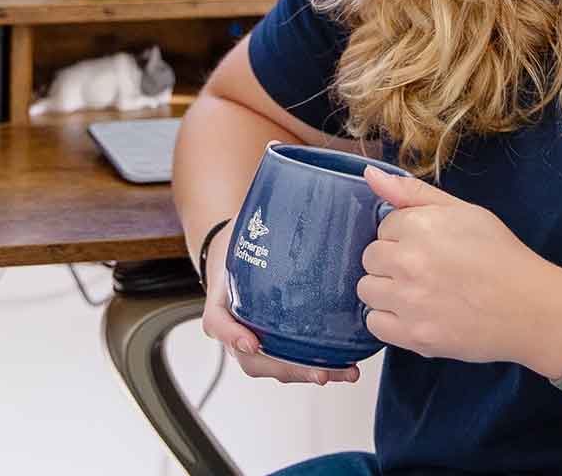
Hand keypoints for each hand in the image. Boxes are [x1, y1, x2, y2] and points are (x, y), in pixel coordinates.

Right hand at [198, 222, 361, 385]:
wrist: (231, 252)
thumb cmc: (235, 243)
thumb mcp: (238, 231)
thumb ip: (255, 221)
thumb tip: (289, 188)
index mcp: (220, 299)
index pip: (217, 322)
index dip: (231, 334)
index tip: (251, 340)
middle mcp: (234, 326)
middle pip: (252, 359)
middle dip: (287, 368)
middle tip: (318, 372)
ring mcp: (253, 338)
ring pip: (274, 367)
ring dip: (307, 373)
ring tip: (341, 372)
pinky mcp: (274, 341)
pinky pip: (290, 362)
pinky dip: (315, 367)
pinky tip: (344, 366)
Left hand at [358, 166, 561, 369]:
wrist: (532, 309)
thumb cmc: (502, 256)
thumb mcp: (465, 211)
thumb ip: (413, 193)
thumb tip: (370, 174)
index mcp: (420, 227)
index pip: (384, 227)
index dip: (405, 236)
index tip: (429, 247)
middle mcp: (408, 263)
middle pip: (370, 258)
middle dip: (392, 262)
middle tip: (424, 270)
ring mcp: (409, 302)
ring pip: (366, 290)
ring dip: (386, 290)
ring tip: (417, 292)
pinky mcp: (414, 336)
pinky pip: (374, 324)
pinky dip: (389, 320)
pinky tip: (414, 314)